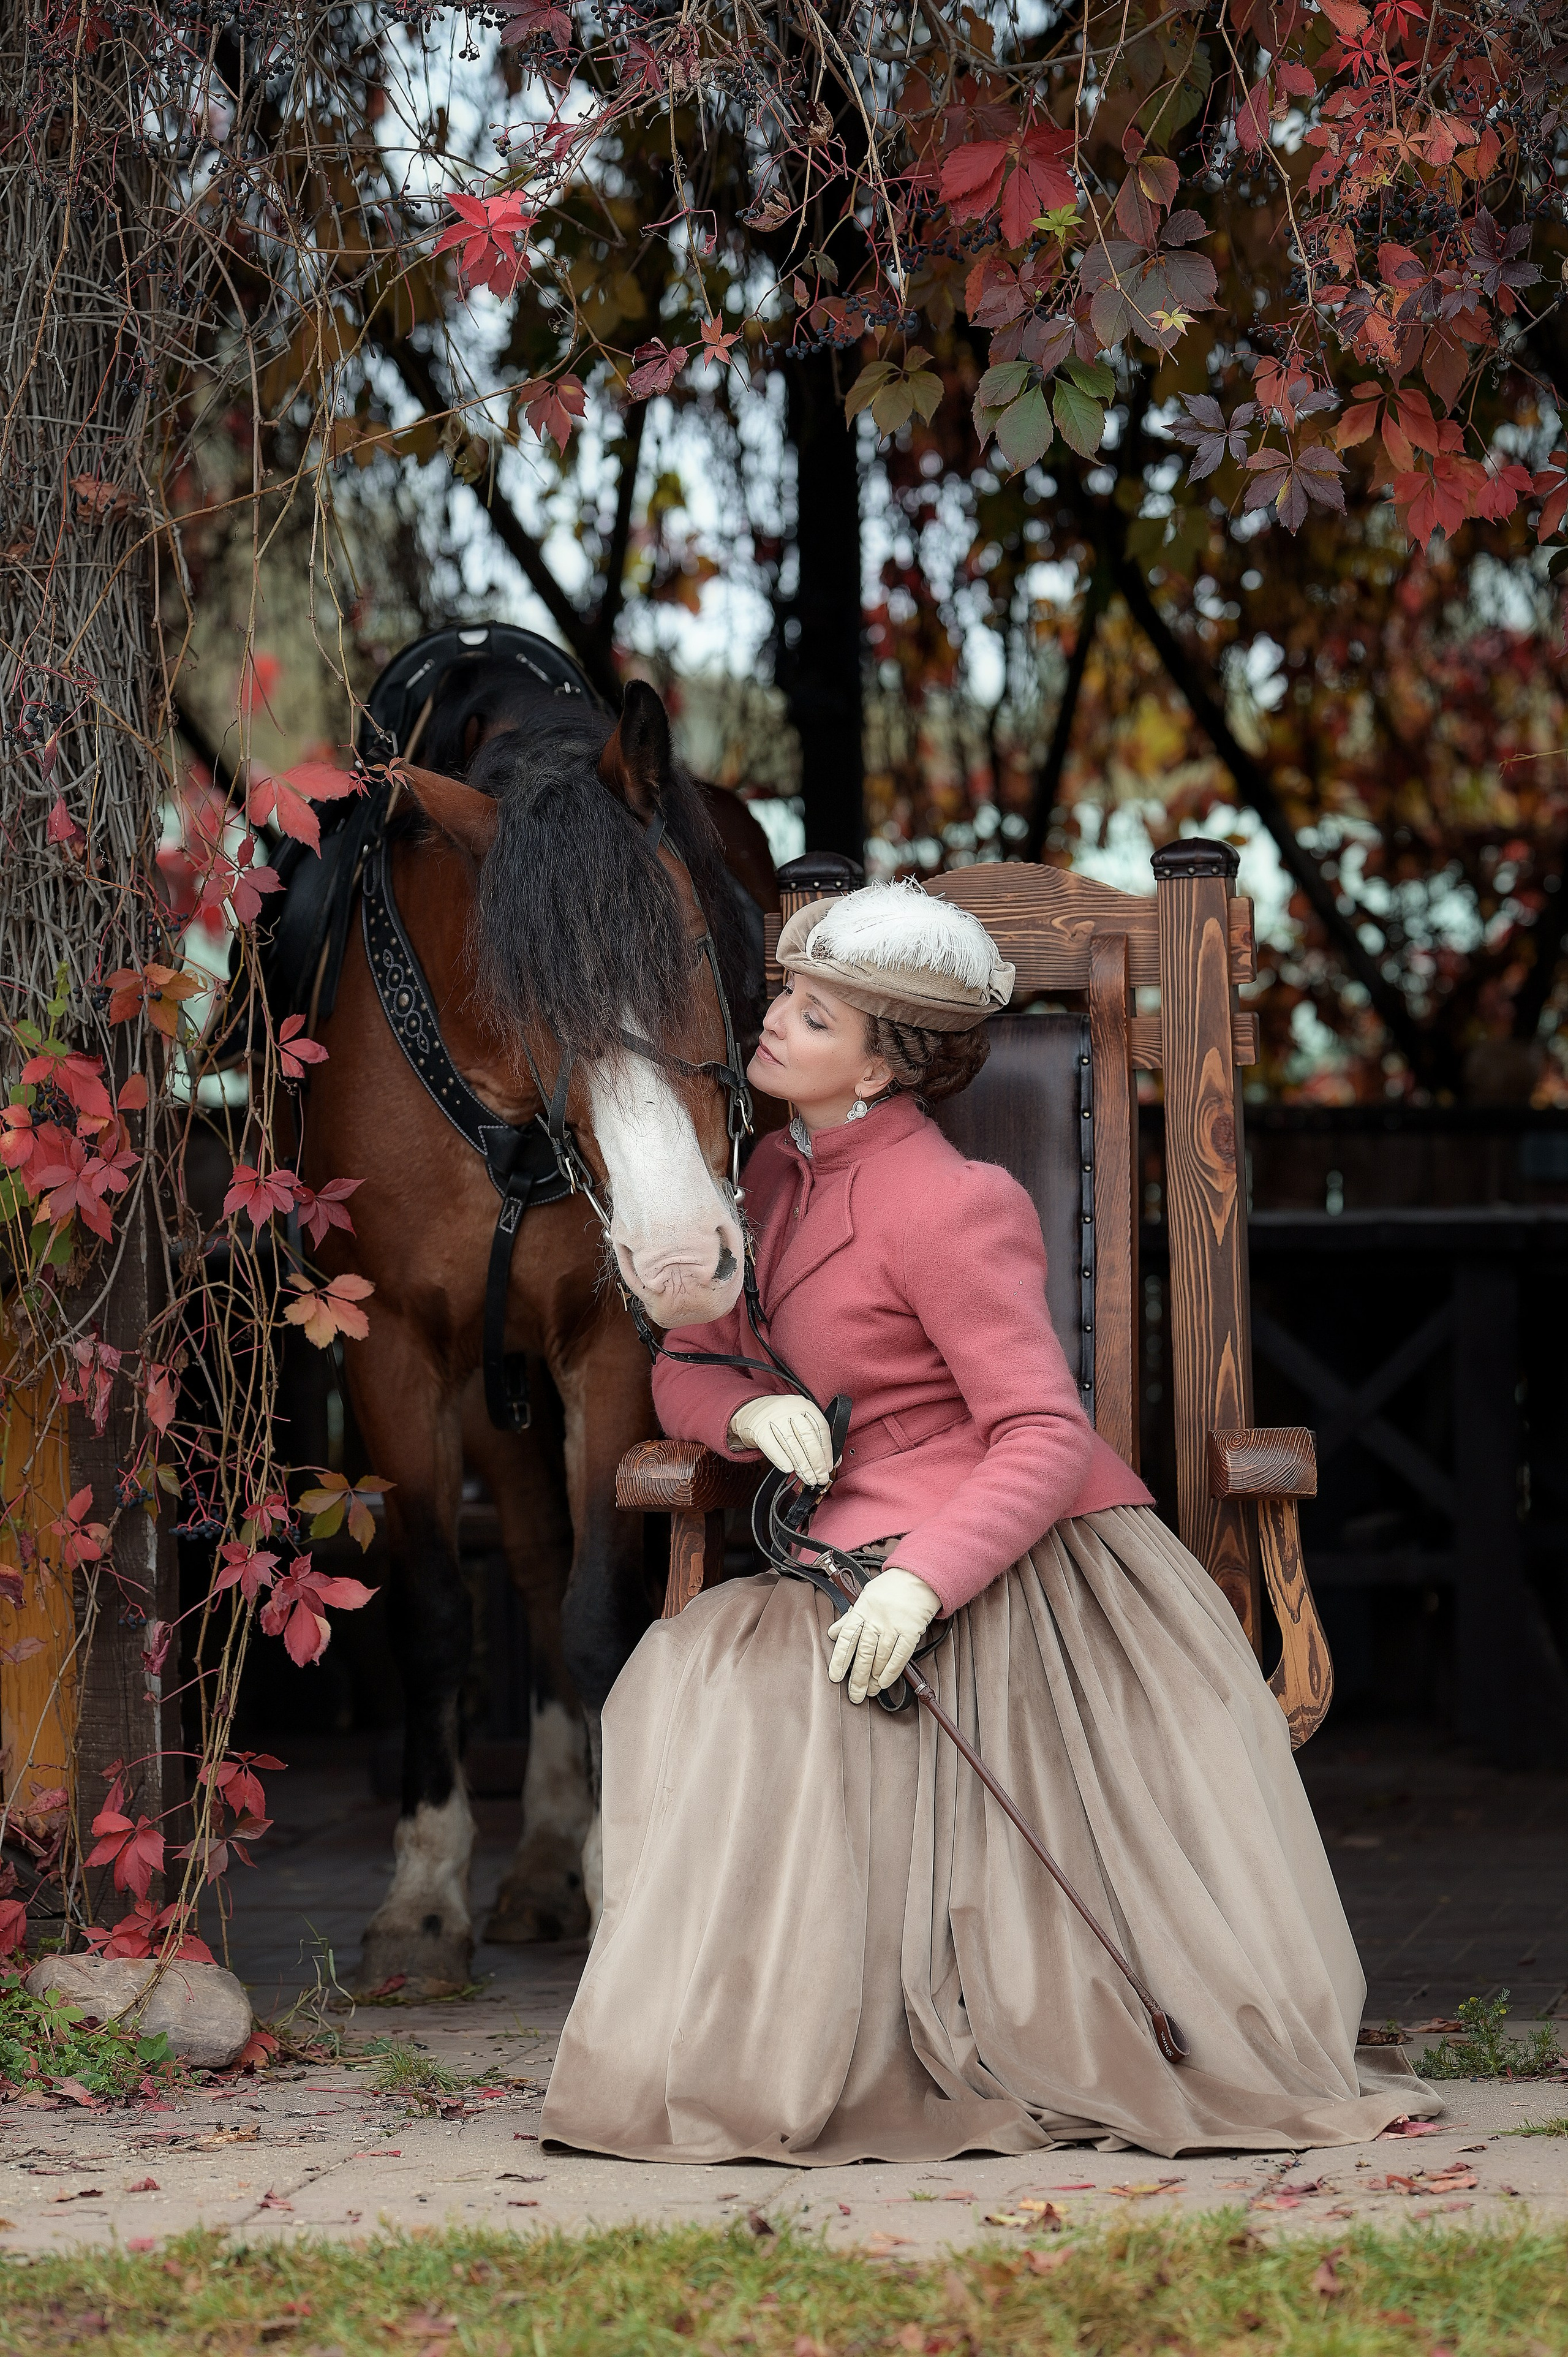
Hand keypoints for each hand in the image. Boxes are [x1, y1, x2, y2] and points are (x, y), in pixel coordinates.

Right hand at [728, 1394, 833, 1483]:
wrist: (753, 1411)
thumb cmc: (782, 1420)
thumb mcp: (801, 1420)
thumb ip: (817, 1438)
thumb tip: (834, 1462)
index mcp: (804, 1406)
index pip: (821, 1429)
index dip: (827, 1451)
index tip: (829, 1467)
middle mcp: (790, 1410)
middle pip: (807, 1437)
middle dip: (816, 1461)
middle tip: (820, 1477)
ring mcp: (774, 1419)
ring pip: (791, 1444)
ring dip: (802, 1466)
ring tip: (809, 1479)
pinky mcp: (759, 1429)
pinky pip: (772, 1446)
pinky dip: (781, 1459)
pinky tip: (789, 1470)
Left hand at [828, 1566, 940, 1704]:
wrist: (917, 1578)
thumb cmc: (888, 1588)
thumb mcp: (864, 1598)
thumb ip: (848, 1619)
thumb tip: (832, 1633)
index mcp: (861, 1610)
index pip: (847, 1638)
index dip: (839, 1659)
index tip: (835, 1677)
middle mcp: (876, 1619)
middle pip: (863, 1653)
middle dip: (857, 1677)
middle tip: (854, 1695)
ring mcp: (894, 1626)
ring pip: (881, 1658)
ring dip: (874, 1678)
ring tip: (870, 1691)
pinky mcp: (911, 1631)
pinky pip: (900, 1656)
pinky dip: (892, 1671)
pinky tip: (885, 1682)